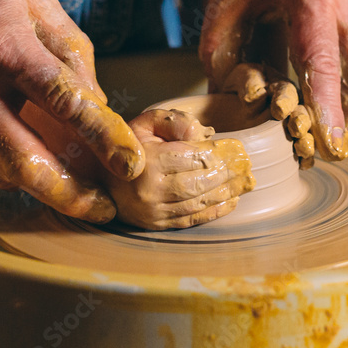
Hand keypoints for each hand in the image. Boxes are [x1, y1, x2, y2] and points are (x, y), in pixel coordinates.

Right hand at [0, 0, 144, 222]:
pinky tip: (38, 162)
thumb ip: (71, 53)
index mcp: (6, 47)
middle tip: (104, 208)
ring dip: (46, 186)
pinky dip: (14, 167)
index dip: (102, 135)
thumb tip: (97, 104)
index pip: (64, 101)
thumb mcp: (37, 2)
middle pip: (27, 160)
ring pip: (4, 170)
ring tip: (82, 192)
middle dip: (72, 194)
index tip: (130, 162)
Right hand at [101, 108, 253, 229]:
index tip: (238, 147)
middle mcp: (150, 190)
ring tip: (246, 182)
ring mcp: (153, 212)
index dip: (221, 153)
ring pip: (200, 203)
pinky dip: (215, 211)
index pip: (194, 157)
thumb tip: (203, 135)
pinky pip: (192, 220)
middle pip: (201, 182)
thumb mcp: (145, 122)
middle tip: (248, 166)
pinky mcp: (156, 225)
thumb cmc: (127, 144)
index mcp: (147, 161)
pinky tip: (231, 201)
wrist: (99, 176)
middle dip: (229, 174)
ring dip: (228, 193)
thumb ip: (174, 122)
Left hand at [219, 62, 317, 167]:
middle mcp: (293, 108)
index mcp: (281, 89)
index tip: (279, 110)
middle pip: (301, 114)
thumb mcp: (243, 78)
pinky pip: (303, 153)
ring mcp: (294, 127)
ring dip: (307, 142)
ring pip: (306, 134)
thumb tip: (253, 98)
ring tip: (302, 149)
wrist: (235, 105)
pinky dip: (305, 159)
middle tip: (297, 130)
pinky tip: (303, 164)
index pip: (285, 92)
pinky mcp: (292, 145)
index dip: (284, 100)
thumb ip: (250, 84)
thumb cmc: (242, 88)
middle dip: (301, 122)